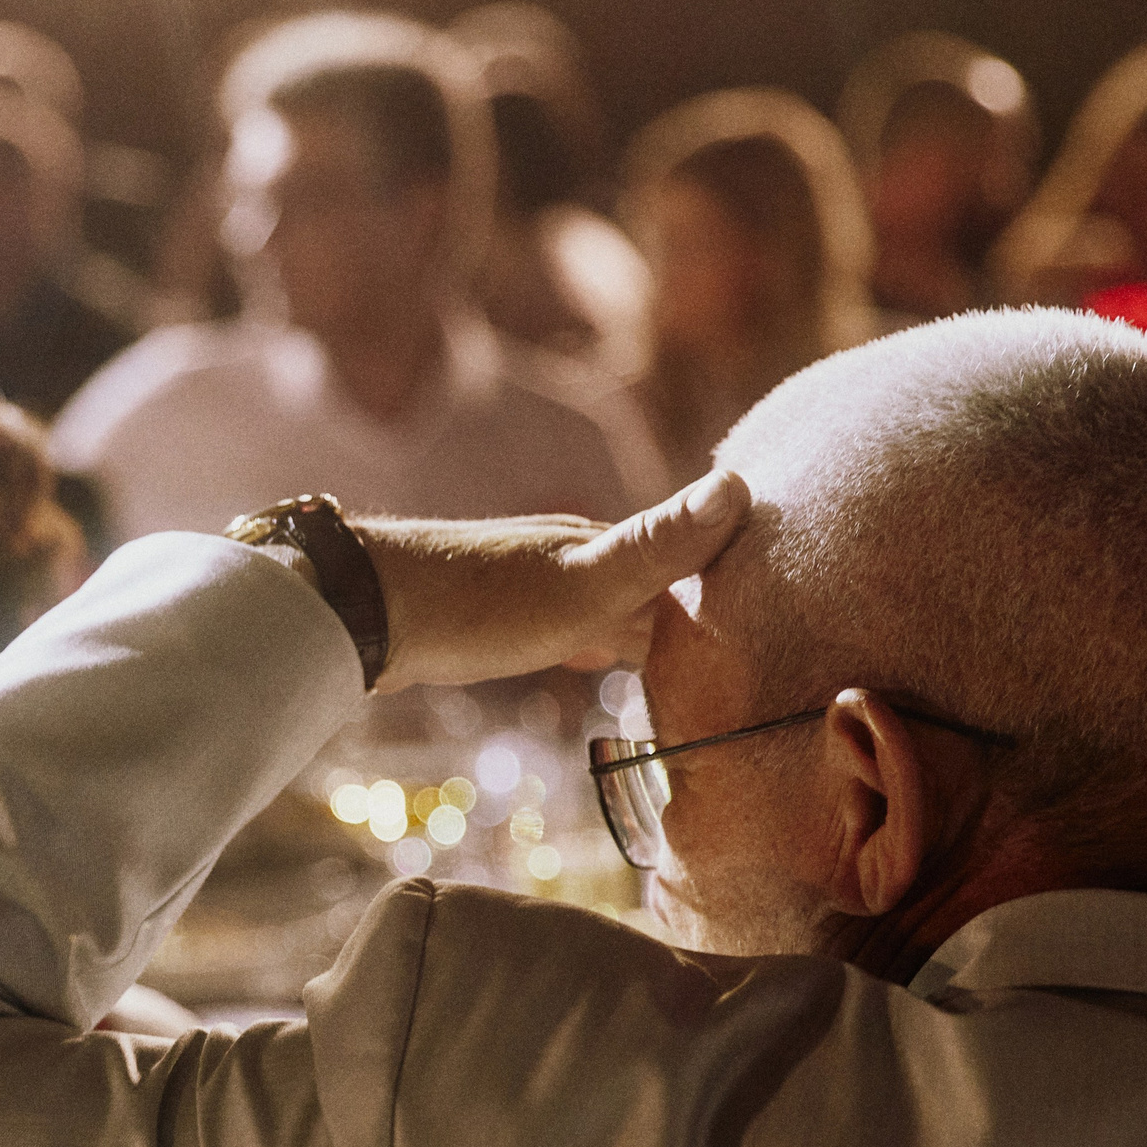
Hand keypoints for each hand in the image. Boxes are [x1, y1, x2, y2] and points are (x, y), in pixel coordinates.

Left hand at [358, 470, 750, 690]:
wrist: (357, 610)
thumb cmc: (474, 604)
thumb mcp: (581, 585)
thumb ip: (656, 546)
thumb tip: (738, 484)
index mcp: (597, 546)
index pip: (688, 560)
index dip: (735, 581)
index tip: (789, 608)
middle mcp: (565, 554)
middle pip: (650, 583)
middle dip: (696, 609)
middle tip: (750, 650)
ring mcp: (525, 581)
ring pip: (605, 604)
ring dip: (644, 628)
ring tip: (686, 662)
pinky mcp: (485, 614)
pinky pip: (560, 626)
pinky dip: (589, 642)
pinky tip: (584, 660)